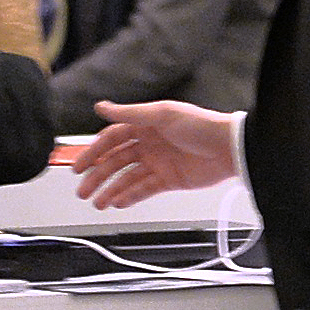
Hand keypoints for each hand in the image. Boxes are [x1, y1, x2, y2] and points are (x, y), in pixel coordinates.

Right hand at [68, 101, 244, 203]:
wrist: (229, 148)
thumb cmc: (201, 126)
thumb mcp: (162, 115)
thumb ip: (129, 114)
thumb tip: (102, 107)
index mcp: (145, 125)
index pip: (111, 139)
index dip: (94, 152)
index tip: (79, 165)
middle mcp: (149, 144)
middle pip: (116, 162)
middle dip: (97, 176)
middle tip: (82, 189)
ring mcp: (158, 163)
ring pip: (127, 179)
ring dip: (110, 190)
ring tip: (97, 202)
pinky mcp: (169, 180)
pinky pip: (144, 190)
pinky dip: (130, 196)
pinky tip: (117, 202)